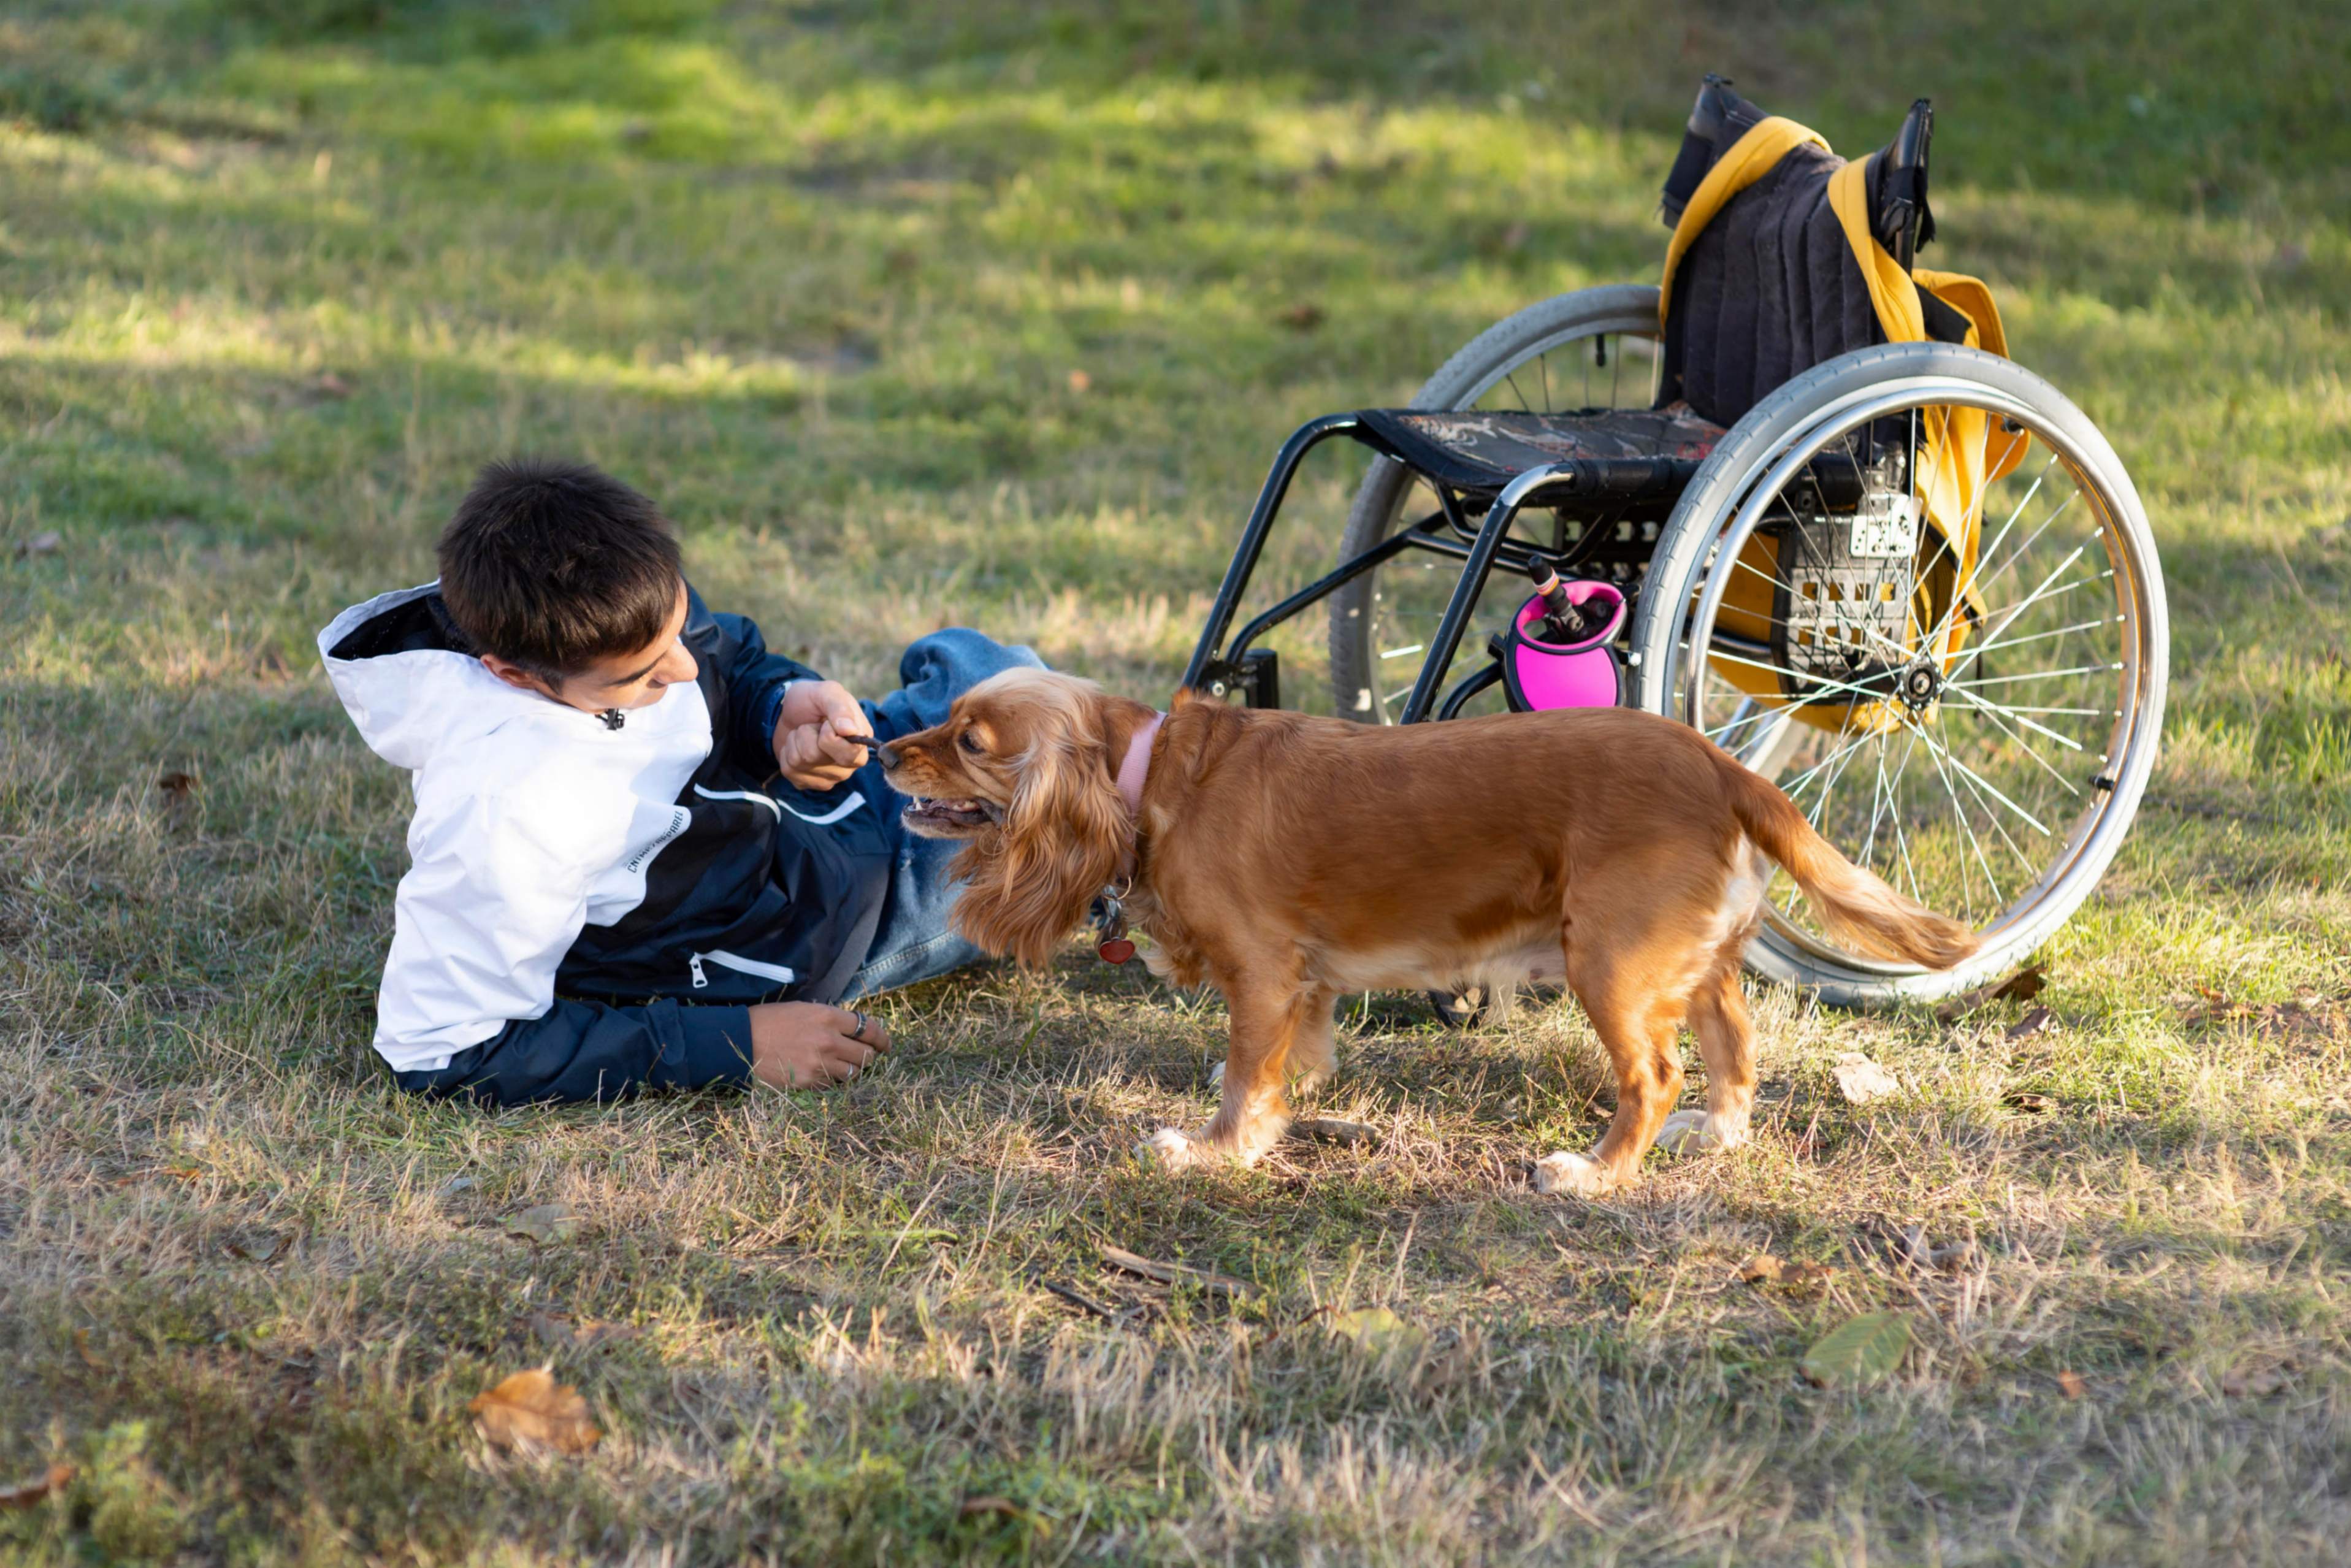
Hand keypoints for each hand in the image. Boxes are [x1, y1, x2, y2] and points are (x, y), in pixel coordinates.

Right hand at [747, 1001, 889, 1089]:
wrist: (741, 1041)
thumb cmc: (770, 1020)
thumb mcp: (804, 1009)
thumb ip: (831, 1019)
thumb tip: (854, 1030)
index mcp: (828, 1017)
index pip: (869, 1029)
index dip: (882, 1039)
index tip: (886, 1045)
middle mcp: (829, 1041)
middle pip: (866, 1055)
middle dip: (869, 1056)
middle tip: (865, 1056)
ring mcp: (820, 1064)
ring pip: (853, 1073)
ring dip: (851, 1070)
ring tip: (841, 1065)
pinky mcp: (809, 1082)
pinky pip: (832, 1085)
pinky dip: (832, 1081)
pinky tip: (821, 1073)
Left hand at [774, 679, 873, 789]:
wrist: (790, 710)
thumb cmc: (813, 700)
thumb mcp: (827, 692)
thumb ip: (840, 707)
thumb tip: (850, 731)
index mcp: (861, 743)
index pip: (848, 752)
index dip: (828, 733)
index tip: (826, 721)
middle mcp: (849, 765)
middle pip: (815, 757)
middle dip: (806, 734)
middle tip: (813, 726)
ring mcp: (829, 777)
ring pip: (799, 762)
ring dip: (795, 741)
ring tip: (804, 733)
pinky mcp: (808, 783)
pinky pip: (789, 771)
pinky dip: (786, 753)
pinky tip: (796, 746)